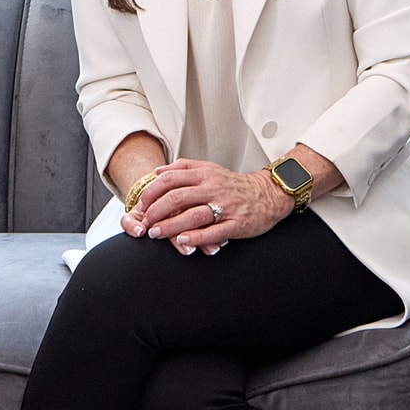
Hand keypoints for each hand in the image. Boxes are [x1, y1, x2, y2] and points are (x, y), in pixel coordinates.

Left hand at [128, 159, 290, 255]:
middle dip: (156, 211)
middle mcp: (214, 189)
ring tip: (156, 233)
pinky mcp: (236, 224)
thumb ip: (184, 167)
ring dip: (170, 226)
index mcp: (205, 175)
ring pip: (193, 215)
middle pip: (178, 197)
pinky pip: (213, 232)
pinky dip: (196, 237)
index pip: (171, 179)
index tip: (141, 204)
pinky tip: (183, 241)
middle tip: (145, 222)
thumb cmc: (235, 185)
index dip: (152, 192)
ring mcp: (225, 207)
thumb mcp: (210, 169)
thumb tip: (158, 171)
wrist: (267, 195)